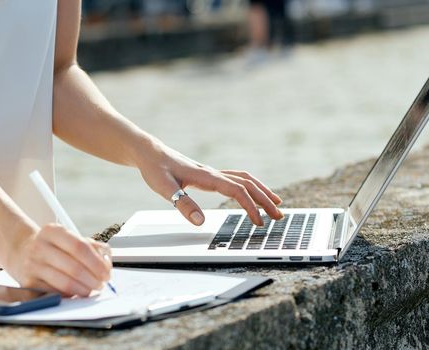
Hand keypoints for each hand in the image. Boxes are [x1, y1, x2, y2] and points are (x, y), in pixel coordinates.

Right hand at [6, 223, 111, 296]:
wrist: (20, 251)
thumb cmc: (52, 246)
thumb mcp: (68, 237)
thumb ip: (92, 246)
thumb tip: (107, 262)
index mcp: (52, 231)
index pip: (80, 247)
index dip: (97, 262)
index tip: (107, 272)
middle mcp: (40, 247)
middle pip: (74, 267)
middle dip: (93, 279)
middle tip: (102, 283)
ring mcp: (32, 265)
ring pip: (65, 283)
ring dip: (84, 289)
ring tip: (92, 289)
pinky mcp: (28, 283)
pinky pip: (55, 292)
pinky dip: (71, 295)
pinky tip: (78, 292)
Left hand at [135, 142, 282, 225]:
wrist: (149, 152)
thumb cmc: (155, 169)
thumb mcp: (164, 188)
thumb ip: (182, 204)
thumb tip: (200, 221)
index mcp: (207, 176)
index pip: (237, 191)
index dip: (250, 207)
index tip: (259, 222)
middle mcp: (213, 173)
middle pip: (247, 184)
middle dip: (265, 200)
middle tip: (279, 216)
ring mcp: (212, 173)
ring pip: (244, 179)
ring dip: (261, 191)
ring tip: (275, 204)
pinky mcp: (209, 175)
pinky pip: (236, 179)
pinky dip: (249, 186)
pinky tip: (252, 194)